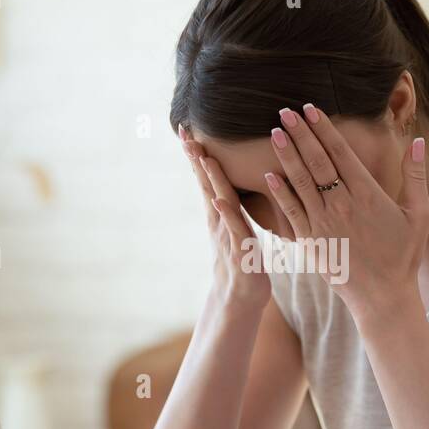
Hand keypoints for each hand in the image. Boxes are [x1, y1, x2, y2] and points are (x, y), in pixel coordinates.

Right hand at [180, 124, 270, 312]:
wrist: (240, 299)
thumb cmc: (243, 262)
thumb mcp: (237, 229)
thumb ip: (232, 206)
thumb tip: (226, 185)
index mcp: (222, 213)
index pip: (208, 178)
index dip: (198, 154)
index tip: (187, 129)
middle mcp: (220, 221)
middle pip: (206, 184)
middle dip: (196, 159)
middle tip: (185, 133)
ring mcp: (227, 235)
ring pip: (218, 202)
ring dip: (210, 179)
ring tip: (203, 157)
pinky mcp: (240, 252)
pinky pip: (234, 230)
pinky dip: (227, 214)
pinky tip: (219, 201)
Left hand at [263, 104, 428, 322]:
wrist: (383, 296)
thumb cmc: (404, 254)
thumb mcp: (420, 214)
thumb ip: (416, 176)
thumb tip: (418, 142)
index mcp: (368, 194)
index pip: (340, 153)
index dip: (324, 128)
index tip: (310, 109)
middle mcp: (343, 205)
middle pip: (316, 161)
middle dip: (300, 134)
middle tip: (285, 111)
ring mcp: (324, 223)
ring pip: (301, 182)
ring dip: (286, 155)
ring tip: (274, 132)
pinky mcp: (312, 242)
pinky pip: (292, 213)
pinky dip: (280, 193)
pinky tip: (269, 175)